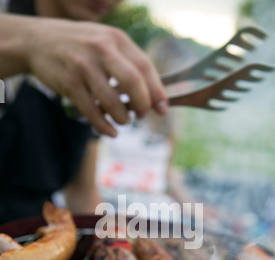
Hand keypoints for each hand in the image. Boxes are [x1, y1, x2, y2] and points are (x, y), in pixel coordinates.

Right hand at [28, 18, 168, 135]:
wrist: (38, 41)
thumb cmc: (80, 47)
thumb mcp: (105, 43)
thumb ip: (128, 63)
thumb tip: (154, 95)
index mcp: (116, 39)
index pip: (145, 67)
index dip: (157, 92)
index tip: (163, 109)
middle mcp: (102, 49)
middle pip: (133, 83)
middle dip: (142, 106)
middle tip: (141, 115)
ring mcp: (84, 66)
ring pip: (112, 101)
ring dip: (123, 118)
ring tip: (123, 121)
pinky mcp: (69, 82)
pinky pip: (92, 112)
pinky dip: (104, 126)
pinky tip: (110, 131)